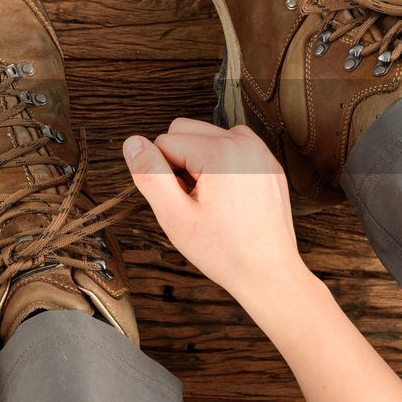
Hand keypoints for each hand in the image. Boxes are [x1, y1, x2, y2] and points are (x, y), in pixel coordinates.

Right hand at [121, 119, 310, 303]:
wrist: (269, 272)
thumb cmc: (225, 250)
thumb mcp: (175, 216)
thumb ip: (150, 174)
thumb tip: (132, 143)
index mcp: (220, 152)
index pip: (163, 141)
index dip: (163, 174)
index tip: (182, 201)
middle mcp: (243, 142)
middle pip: (184, 130)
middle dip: (179, 161)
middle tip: (193, 200)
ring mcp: (259, 150)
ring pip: (205, 135)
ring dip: (198, 160)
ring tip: (210, 198)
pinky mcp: (266, 161)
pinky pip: (229, 146)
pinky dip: (220, 163)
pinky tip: (226, 195)